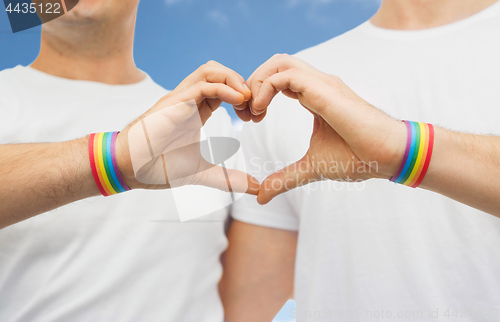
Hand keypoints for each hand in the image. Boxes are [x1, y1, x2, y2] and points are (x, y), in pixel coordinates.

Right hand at [115, 61, 259, 194]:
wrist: (131, 169)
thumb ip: (228, 179)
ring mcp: (180, 99)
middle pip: (219, 73)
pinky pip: (202, 85)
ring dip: (233, 79)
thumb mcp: (203, 172)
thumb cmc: (159, 167)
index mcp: (196, 111)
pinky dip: (224, 88)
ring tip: (247, 98)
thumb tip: (254, 189)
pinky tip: (239, 100)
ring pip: (210, 70)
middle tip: (254, 105)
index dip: (243, 97)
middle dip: (241, 83)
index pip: (224, 89)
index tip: (255, 116)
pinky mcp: (174, 103)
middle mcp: (189, 100)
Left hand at [240, 54, 405, 203]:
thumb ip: (284, 179)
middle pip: (276, 63)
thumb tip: (261, 197)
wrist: (387, 156)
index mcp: (314, 96)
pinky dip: (266, 89)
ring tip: (251, 111)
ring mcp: (321, 83)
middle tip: (244, 112)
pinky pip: (285, 75)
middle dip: (253, 82)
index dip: (258, 93)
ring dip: (257, 82)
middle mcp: (317, 84)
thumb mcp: (310, 169)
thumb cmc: (357, 158)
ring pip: (279, 62)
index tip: (249, 118)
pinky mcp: (324, 89)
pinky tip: (261, 112)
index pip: (279, 79)